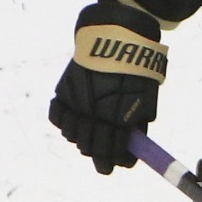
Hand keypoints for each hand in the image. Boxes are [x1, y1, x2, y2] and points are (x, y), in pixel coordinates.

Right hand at [49, 0, 167, 173]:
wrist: (118, 36)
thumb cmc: (136, 69)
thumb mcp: (145, 99)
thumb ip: (136, 125)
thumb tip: (132, 150)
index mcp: (119, 120)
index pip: (114, 152)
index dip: (116, 161)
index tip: (114, 165)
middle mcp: (95, 115)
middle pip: (91, 148)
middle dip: (98, 156)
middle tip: (101, 161)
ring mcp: (77, 104)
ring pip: (72, 135)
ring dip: (80, 139)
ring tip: (87, 136)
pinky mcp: (64, 92)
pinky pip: (57, 116)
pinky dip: (63, 120)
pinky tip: (72, 119)